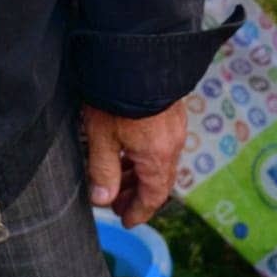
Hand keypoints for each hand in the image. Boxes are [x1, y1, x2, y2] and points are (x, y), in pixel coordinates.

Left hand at [83, 102, 187, 226]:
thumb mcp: (101, 136)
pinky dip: (146, 158)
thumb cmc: (116, 96)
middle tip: (116, 204)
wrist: (137, 55)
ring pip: (160, 164)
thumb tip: (102, 201)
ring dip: (140, 176)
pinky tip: (130, 153)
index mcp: (157, 158)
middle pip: (158, 182)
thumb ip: (102, 170)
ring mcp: (175, 130)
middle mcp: (172, 147)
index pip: (153, 197)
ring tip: (119, 179)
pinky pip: (162, 147)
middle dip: (137, 196)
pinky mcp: (172, 114)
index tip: (127, 221)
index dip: (139, 212)